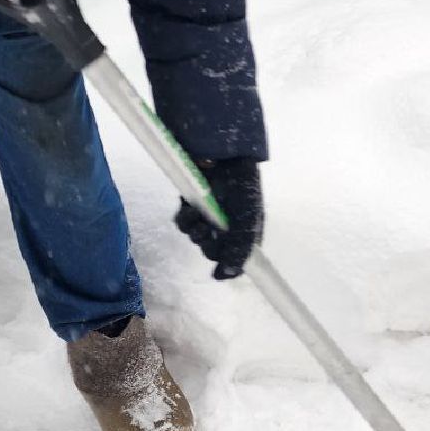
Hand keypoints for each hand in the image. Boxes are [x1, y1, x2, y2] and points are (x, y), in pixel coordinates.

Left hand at [176, 158, 262, 279]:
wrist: (223, 153)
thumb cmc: (241, 185)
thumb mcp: (246, 219)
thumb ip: (239, 249)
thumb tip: (224, 277)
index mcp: (246, 230)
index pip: (238, 259)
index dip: (228, 266)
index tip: (219, 270)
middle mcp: (227, 226)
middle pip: (213, 251)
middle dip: (209, 246)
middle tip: (210, 234)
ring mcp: (208, 216)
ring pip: (196, 238)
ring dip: (196, 232)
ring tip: (199, 217)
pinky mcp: (191, 206)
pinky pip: (183, 223)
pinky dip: (185, 220)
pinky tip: (191, 209)